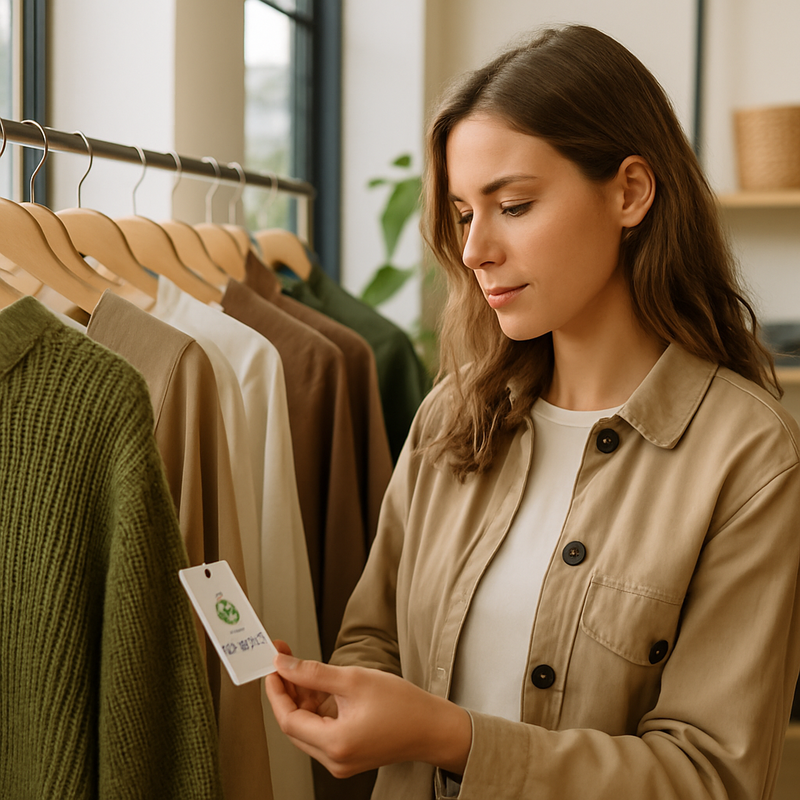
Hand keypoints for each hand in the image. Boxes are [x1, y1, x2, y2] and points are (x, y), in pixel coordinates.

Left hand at [264, 653, 471, 778]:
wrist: (433, 727)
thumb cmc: (403, 705)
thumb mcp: (354, 680)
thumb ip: (313, 673)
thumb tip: (284, 665)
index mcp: (335, 744)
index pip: (289, 720)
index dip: (277, 692)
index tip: (272, 667)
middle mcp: (334, 760)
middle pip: (296, 725)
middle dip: (288, 691)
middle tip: (285, 661)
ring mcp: (341, 760)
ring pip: (308, 728)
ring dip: (303, 699)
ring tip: (305, 670)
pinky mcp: (348, 755)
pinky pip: (322, 731)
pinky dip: (318, 709)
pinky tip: (322, 688)